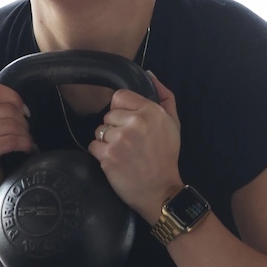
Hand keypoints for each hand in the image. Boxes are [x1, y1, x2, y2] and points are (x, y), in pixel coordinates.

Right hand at [0, 82, 33, 203]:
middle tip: (25, 135)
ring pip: (11, 123)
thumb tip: (21, 104)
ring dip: (25, 135)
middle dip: (22, 121)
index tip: (23, 112)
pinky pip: (12, 139)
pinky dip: (25, 145)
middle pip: (4, 107)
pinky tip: (26, 151)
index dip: (12, 97)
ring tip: (26, 144)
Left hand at [89, 72, 183, 218]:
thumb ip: (164, 96)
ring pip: (99, 130)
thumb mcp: (173, 124)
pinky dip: (101, 154)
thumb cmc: (166, 157)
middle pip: (108, 114)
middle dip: (115, 127)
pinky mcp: (108, 156)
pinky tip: (115, 161)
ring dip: (107, 141)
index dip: (121, 110)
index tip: (128, 123)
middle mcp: (135, 122)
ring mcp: (120, 139)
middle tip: (129, 143)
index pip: (119, 96)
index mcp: (151, 111)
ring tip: (123, 153)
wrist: (161, 191)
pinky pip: (93, 145)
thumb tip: (149, 75)